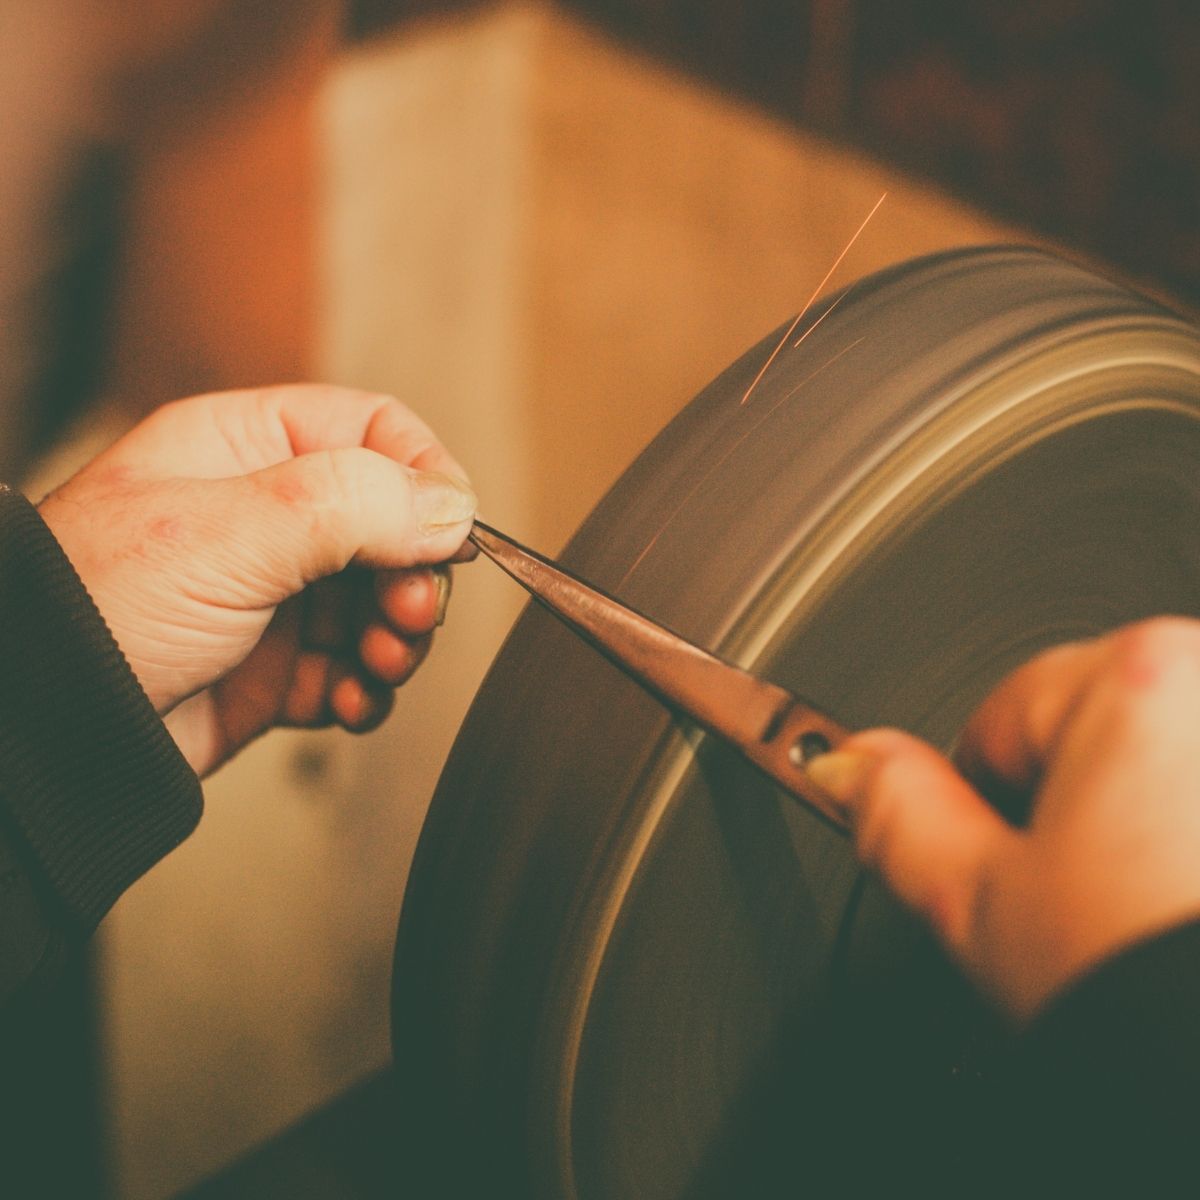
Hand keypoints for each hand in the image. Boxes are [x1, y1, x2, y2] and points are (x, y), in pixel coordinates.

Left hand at [39, 385, 475, 776]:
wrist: (47, 735)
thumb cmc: (99, 608)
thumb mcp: (231, 531)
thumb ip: (353, 504)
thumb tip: (452, 506)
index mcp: (246, 450)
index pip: (371, 430)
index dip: (424, 474)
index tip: (451, 529)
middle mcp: (266, 518)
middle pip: (391, 527)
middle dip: (414, 574)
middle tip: (411, 613)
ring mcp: (273, 596)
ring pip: (381, 604)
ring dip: (397, 638)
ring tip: (379, 664)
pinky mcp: (276, 670)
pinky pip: (354, 671)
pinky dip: (366, 689)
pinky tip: (348, 702)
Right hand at [807, 617, 1199, 1021]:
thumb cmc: (1158, 993)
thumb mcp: (984, 905)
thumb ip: (897, 815)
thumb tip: (852, 767)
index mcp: (1137, 675)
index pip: (1003, 714)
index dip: (987, 804)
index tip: (1005, 862)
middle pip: (1094, 728)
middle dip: (1075, 805)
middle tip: (1082, 901)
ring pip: (1168, 759)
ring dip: (1147, 819)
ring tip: (1149, 911)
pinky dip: (1190, 833)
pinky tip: (1188, 902)